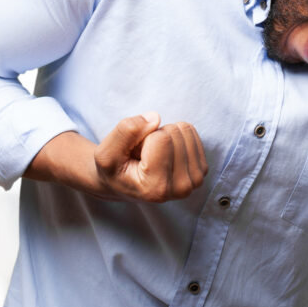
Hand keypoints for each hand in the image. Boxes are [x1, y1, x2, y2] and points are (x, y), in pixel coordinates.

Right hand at [92, 112, 208, 202]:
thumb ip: (126, 132)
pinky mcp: (201, 170)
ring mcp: (194, 180)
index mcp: (157, 188)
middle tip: (143, 155)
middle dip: (155, 135)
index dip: (143, 137)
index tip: (135, 156)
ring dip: (165, 135)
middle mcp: (180, 188)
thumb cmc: (114, 169)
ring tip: (152, 155)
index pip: (162, 138)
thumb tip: (156, 118)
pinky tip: (164, 154)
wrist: (123, 182)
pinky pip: (191, 132)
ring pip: (184, 130)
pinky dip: (176, 136)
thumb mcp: (106, 153)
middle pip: (175, 132)